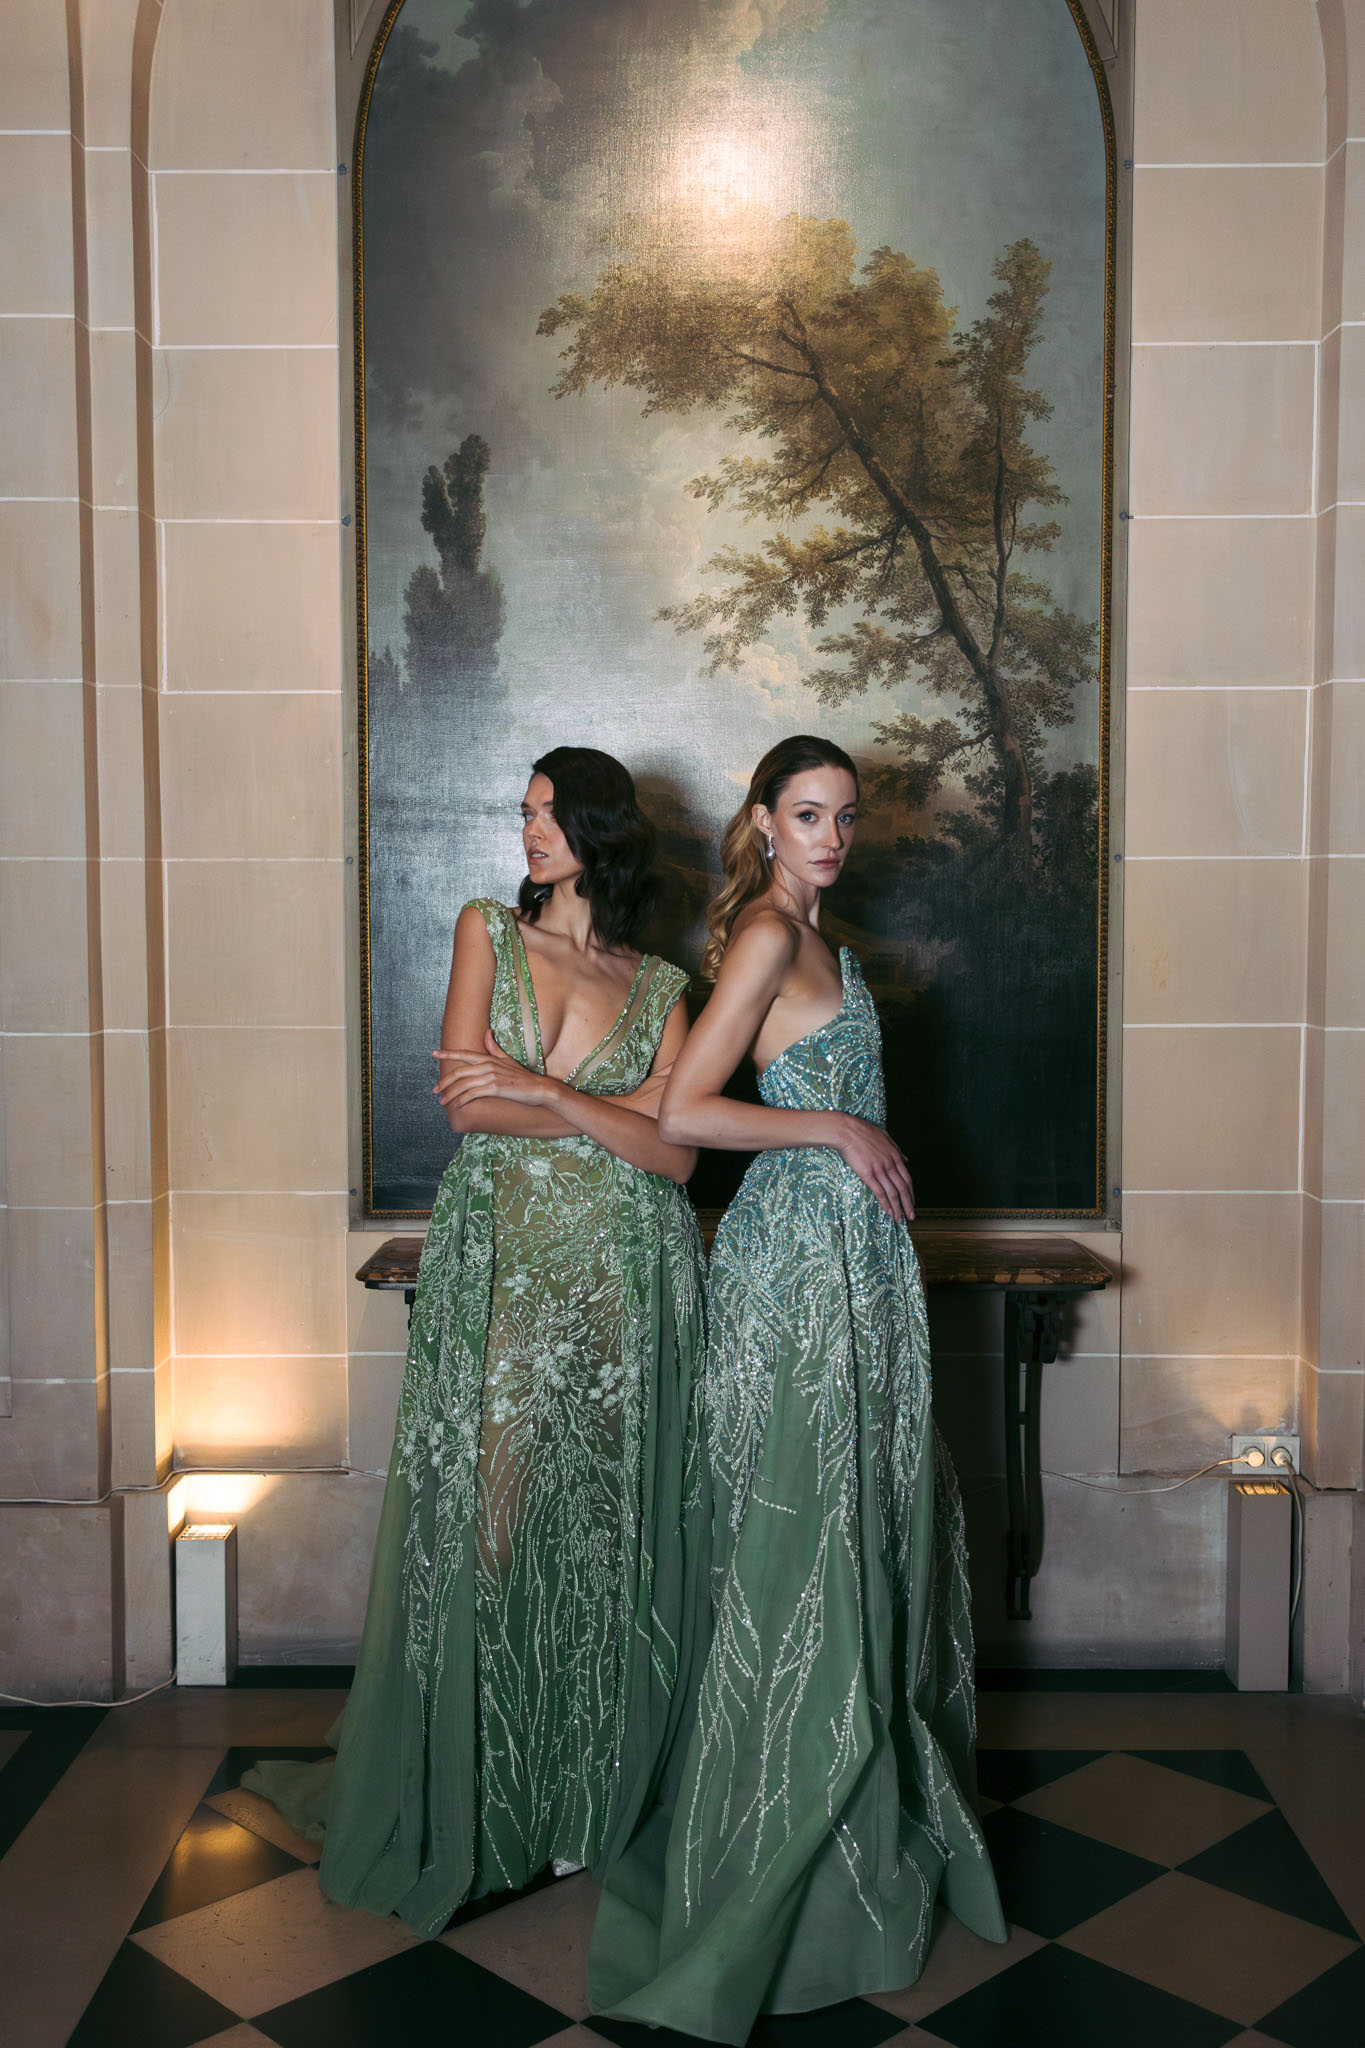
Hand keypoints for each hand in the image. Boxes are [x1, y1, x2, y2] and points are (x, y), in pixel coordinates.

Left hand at [432, 1031, 550, 1110]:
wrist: (538, 1088)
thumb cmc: (523, 1076)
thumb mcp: (508, 1060)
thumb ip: (494, 1048)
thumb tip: (487, 1032)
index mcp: (489, 1058)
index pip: (464, 1053)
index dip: (448, 1053)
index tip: (434, 1053)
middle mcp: (488, 1065)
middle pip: (459, 1072)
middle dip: (444, 1082)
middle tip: (435, 1090)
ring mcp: (491, 1077)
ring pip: (463, 1085)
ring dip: (451, 1094)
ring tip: (442, 1102)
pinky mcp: (495, 1088)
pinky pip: (473, 1094)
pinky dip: (463, 1100)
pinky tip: (457, 1105)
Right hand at [831, 1114, 915, 1222]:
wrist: (847, 1130)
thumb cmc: (863, 1132)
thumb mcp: (886, 1137)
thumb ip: (897, 1150)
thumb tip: (907, 1159)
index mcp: (896, 1156)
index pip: (907, 1179)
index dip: (911, 1193)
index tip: (912, 1202)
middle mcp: (890, 1164)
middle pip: (903, 1189)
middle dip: (909, 1204)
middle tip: (911, 1216)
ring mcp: (880, 1170)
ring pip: (893, 1193)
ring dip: (898, 1208)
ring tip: (900, 1219)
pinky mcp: (868, 1174)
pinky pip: (880, 1192)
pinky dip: (886, 1204)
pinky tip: (889, 1212)